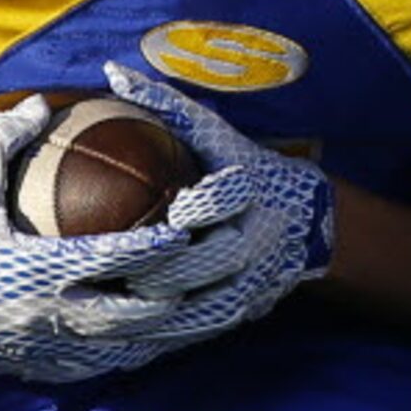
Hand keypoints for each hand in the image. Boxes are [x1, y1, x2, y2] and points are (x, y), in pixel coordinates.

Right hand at [0, 96, 206, 382]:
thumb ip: (8, 137)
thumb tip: (43, 100)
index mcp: (36, 265)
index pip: (114, 256)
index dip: (159, 245)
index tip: (192, 228)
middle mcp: (46, 311)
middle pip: (134, 313)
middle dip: (181, 299)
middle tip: (217, 277)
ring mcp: (40, 345)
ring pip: (120, 348)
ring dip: (165, 335)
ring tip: (205, 317)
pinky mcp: (29, 365)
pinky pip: (91, 367)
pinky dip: (127, 356)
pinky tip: (153, 344)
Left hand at [99, 64, 335, 335]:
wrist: (307, 222)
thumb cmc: (245, 168)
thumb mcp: (214, 134)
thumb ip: (166, 105)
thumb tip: (111, 72)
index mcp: (250, 194)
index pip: (222, 199)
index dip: (197, 206)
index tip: (170, 207)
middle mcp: (253, 243)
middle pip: (204, 260)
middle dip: (157, 265)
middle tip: (107, 264)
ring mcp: (247, 287)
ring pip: (195, 307)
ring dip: (149, 310)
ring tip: (103, 305)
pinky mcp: (236, 316)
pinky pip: (193, 332)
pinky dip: (155, 336)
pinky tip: (113, 338)